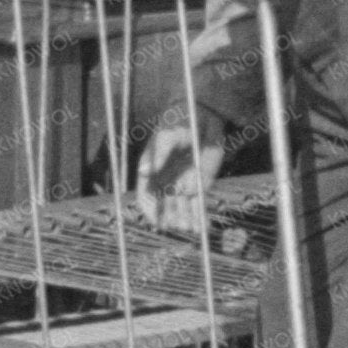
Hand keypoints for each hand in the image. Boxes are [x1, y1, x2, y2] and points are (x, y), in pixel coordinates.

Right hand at [131, 116, 217, 237]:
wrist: (202, 118)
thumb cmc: (178, 123)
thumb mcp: (167, 136)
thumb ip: (157, 154)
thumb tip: (144, 171)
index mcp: (151, 172)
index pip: (146, 197)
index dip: (150, 211)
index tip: (157, 221)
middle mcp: (166, 182)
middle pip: (165, 208)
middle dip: (171, 219)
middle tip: (179, 226)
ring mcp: (183, 185)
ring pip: (182, 210)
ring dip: (186, 221)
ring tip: (191, 230)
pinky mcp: (200, 185)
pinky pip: (199, 205)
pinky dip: (200, 218)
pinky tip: (203, 229)